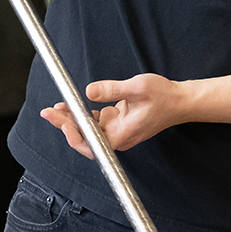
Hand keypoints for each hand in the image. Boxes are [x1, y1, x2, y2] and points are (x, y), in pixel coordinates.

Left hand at [37, 74, 191, 158]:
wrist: (181, 101)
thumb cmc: (164, 96)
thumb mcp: (137, 88)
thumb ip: (112, 89)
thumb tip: (88, 91)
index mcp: (122, 134)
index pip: (91, 143)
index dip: (74, 136)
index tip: (62, 122)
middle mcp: (118, 136)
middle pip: (86, 138)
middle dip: (66, 125)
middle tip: (48, 112)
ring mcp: (118, 130)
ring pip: (89, 130)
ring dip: (73, 120)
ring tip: (57, 108)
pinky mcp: (119, 122)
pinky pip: (96, 122)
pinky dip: (84, 114)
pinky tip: (74, 104)